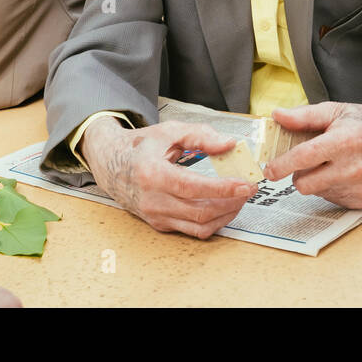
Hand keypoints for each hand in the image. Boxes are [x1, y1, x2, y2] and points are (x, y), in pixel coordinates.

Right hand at [80, 118, 256, 238]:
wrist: (111, 164)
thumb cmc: (141, 146)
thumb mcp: (169, 131)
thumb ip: (200, 135)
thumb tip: (228, 144)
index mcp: (152, 174)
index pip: (192, 188)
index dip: (222, 188)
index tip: (245, 184)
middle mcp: (153, 200)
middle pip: (200, 211)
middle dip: (231, 202)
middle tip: (250, 189)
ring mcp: (156, 215)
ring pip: (199, 226)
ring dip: (226, 214)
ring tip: (240, 198)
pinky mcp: (160, 224)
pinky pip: (192, 230)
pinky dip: (214, 221)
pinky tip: (225, 207)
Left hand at [263, 101, 361, 208]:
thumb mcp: (335, 111)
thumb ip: (304, 115)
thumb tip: (278, 116)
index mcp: (344, 141)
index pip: (305, 157)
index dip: (282, 165)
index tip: (268, 170)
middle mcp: (353, 168)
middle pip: (305, 183)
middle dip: (298, 173)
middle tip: (307, 160)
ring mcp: (359, 187)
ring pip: (316, 192)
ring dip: (316, 179)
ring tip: (332, 163)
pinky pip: (330, 199)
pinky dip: (330, 187)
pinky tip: (343, 173)